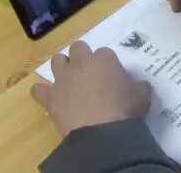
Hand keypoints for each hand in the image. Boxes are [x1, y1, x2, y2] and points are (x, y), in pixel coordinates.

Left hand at [31, 41, 151, 136]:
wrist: (101, 132)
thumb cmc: (125, 110)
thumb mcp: (142, 96)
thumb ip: (140, 87)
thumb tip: (141, 86)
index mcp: (104, 59)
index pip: (105, 53)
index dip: (108, 64)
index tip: (112, 76)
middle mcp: (81, 63)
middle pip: (78, 48)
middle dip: (82, 56)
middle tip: (90, 73)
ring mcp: (63, 79)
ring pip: (56, 60)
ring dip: (62, 67)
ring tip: (70, 80)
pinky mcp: (50, 97)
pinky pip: (38, 89)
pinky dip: (43, 92)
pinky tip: (50, 97)